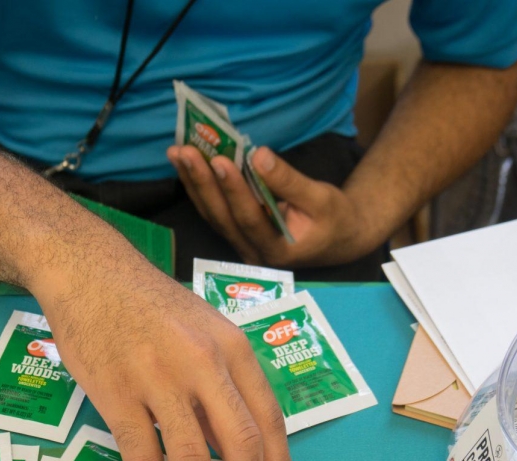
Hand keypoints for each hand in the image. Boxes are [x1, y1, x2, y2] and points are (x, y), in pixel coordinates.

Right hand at [28, 241, 295, 460]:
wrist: (91, 273)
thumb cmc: (151, 305)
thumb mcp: (205, 330)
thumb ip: (224, 382)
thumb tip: (237, 448)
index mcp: (232, 348)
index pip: (269, 419)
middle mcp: (203, 363)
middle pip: (240, 444)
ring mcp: (158, 377)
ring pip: (190, 458)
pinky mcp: (116, 390)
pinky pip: (140, 452)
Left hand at [167, 145, 384, 267]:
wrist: (339, 238)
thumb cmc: (334, 218)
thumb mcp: (321, 198)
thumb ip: (289, 181)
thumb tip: (259, 156)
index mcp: (278, 249)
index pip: (249, 218)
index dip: (233, 190)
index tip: (219, 160)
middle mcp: (253, 251)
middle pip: (221, 217)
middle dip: (202, 183)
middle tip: (185, 151)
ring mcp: (242, 245)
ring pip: (212, 215)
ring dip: (193, 183)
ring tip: (177, 153)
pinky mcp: (237, 233)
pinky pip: (213, 211)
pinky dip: (199, 187)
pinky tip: (186, 165)